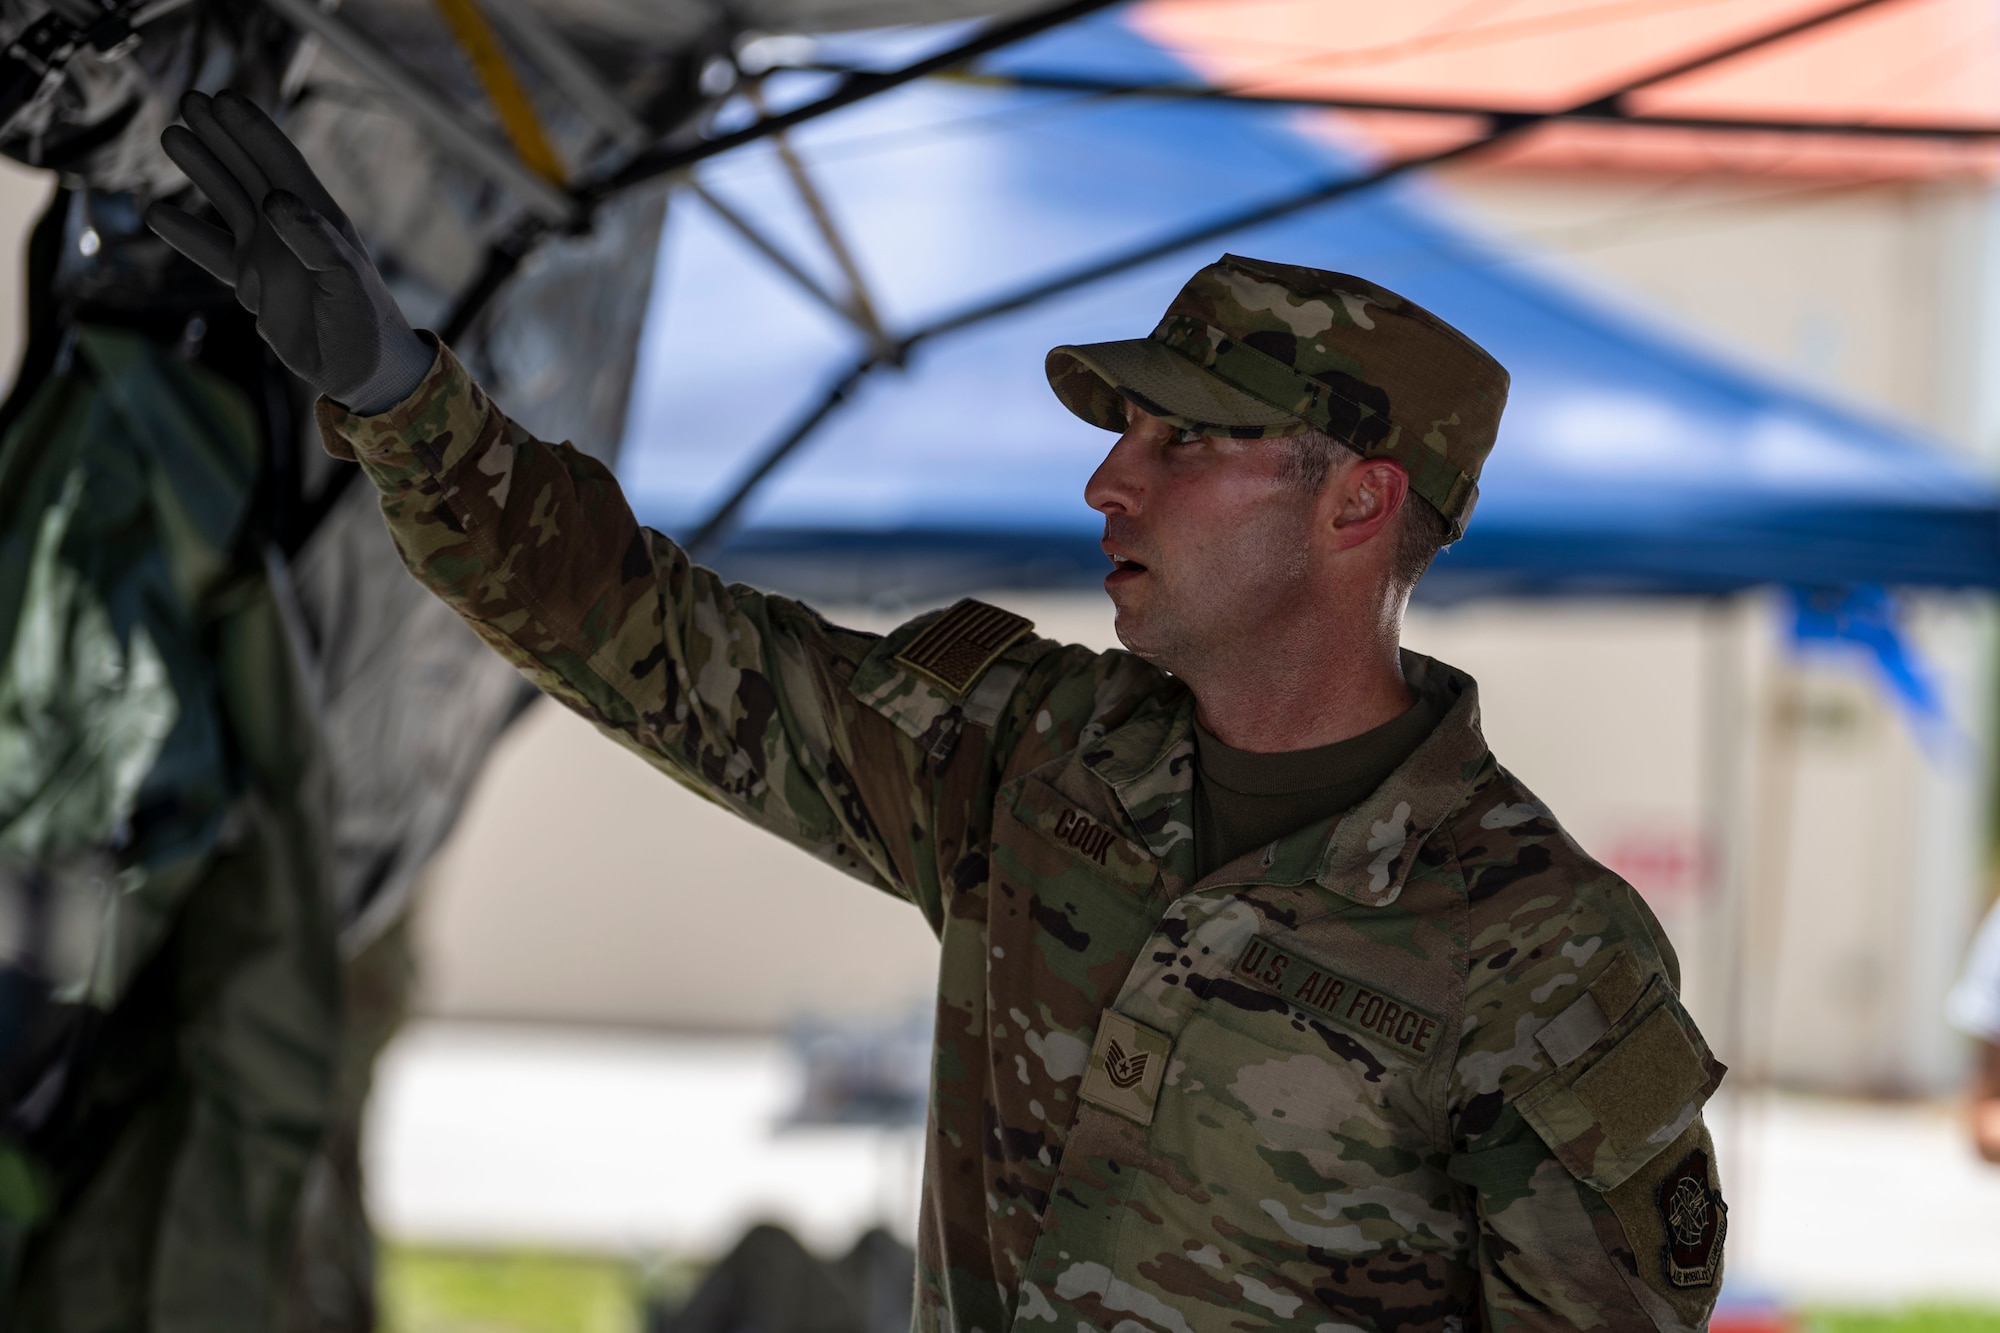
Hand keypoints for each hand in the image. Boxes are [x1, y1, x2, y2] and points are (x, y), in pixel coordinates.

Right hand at [146, 90, 433, 414]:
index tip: (222, 100)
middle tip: (187, 100)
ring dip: (201, 170)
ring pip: (227, 201)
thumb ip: (313, 240)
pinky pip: (212, 252)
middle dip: (219, 136)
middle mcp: (289, 228)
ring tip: (171, 136)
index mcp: (317, 219)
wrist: (363, 372)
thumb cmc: (365, 323)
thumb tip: (275, 198)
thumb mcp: (344, 279)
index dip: (252, 131)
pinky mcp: (253, 285)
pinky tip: (156, 212)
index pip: (280, 163)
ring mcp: (269, 254)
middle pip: (248, 171)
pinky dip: (185, 233)